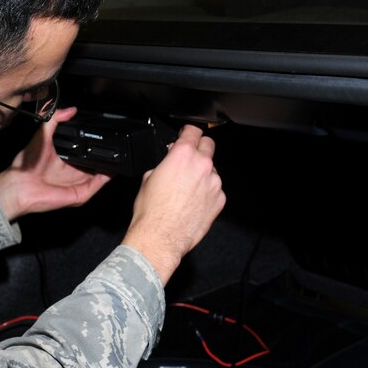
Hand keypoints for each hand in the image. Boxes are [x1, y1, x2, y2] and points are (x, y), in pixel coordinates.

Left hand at [0, 107, 111, 220]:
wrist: (20, 185)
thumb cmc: (26, 164)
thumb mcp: (42, 134)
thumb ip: (54, 119)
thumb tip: (70, 109)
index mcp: (64, 159)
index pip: (84, 151)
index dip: (94, 144)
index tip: (104, 135)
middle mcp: (72, 172)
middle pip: (95, 164)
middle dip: (105, 155)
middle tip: (115, 144)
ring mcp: (77, 184)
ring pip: (99, 175)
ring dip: (109, 166)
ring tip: (119, 154)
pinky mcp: (80, 194)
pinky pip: (97, 186)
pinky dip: (106, 178)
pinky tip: (112, 168)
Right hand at [122, 124, 224, 284]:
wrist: (160, 237)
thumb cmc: (151, 211)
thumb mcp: (148, 177)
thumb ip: (164, 163)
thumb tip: (169, 160)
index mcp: (182, 155)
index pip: (193, 130)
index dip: (188, 132)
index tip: (187, 135)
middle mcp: (201, 165)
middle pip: (208, 145)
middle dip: (199, 149)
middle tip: (189, 158)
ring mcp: (213, 183)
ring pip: (212, 169)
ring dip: (202, 174)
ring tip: (187, 189)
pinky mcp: (219, 199)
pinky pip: (215, 189)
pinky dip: (207, 192)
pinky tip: (193, 202)